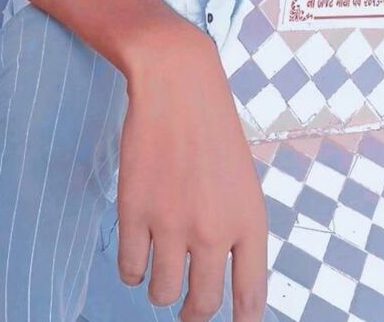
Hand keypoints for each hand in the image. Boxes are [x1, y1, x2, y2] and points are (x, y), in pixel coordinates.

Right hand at [117, 31, 268, 320]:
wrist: (179, 86)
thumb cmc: (213, 130)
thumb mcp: (242, 182)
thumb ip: (238, 230)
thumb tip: (224, 278)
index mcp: (250, 222)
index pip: (252, 299)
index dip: (242, 321)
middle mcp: (214, 230)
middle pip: (202, 305)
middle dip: (193, 312)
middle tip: (187, 305)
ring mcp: (172, 224)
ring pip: (162, 293)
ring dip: (161, 288)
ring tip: (162, 270)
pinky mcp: (135, 212)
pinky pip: (131, 270)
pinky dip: (134, 268)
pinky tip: (140, 250)